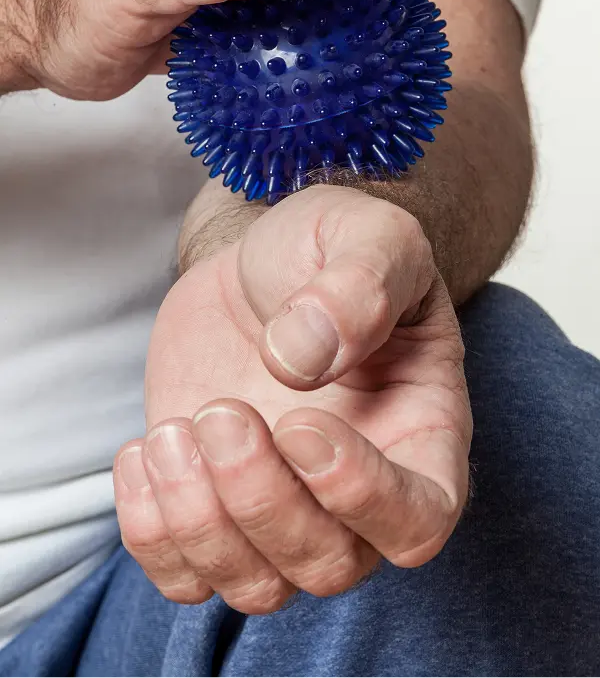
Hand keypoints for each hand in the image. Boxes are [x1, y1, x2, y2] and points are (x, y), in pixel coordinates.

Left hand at [114, 187, 471, 612]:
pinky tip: (146, 450)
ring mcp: (283, 503)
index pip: (418, 519)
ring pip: (257, 587)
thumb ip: (358, 289)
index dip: (362, 496)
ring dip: (202, 522)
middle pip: (328, 564)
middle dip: (261, 500)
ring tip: (175, 432)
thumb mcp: (370, 238)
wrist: (261, 264)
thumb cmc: (332, 251)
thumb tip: (301, 362)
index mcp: (419, 432)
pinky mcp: (213, 502)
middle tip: (220, 411)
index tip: (300, 424)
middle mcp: (357, 489)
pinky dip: (153, 533)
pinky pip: (185, 573)